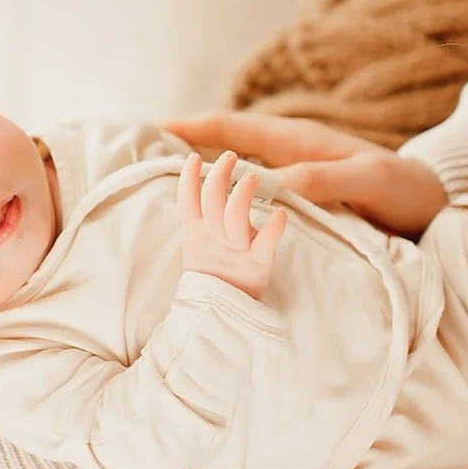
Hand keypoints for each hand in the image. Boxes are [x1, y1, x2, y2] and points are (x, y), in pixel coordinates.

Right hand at [163, 112, 448, 237]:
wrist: (436, 205)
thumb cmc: (406, 190)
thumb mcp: (368, 181)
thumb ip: (323, 178)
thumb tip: (266, 183)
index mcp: (295, 140)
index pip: (229, 128)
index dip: (187, 127)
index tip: (146, 129)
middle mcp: (285, 155)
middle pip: (220, 146)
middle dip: (178, 149)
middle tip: (132, 159)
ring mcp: (290, 177)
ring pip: (230, 173)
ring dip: (196, 178)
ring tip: (156, 192)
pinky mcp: (299, 201)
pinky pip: (249, 198)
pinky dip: (223, 202)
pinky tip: (207, 221)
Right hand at [178, 151, 287, 300]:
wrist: (221, 312)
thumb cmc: (216, 271)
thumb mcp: (198, 244)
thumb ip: (199, 216)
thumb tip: (198, 187)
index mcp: (197, 232)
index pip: (187, 199)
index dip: (188, 177)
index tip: (194, 156)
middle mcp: (215, 238)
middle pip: (212, 201)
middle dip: (219, 174)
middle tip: (230, 156)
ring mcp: (236, 251)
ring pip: (234, 219)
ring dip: (242, 194)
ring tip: (252, 176)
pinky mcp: (259, 263)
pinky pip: (266, 244)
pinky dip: (273, 228)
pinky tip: (280, 214)